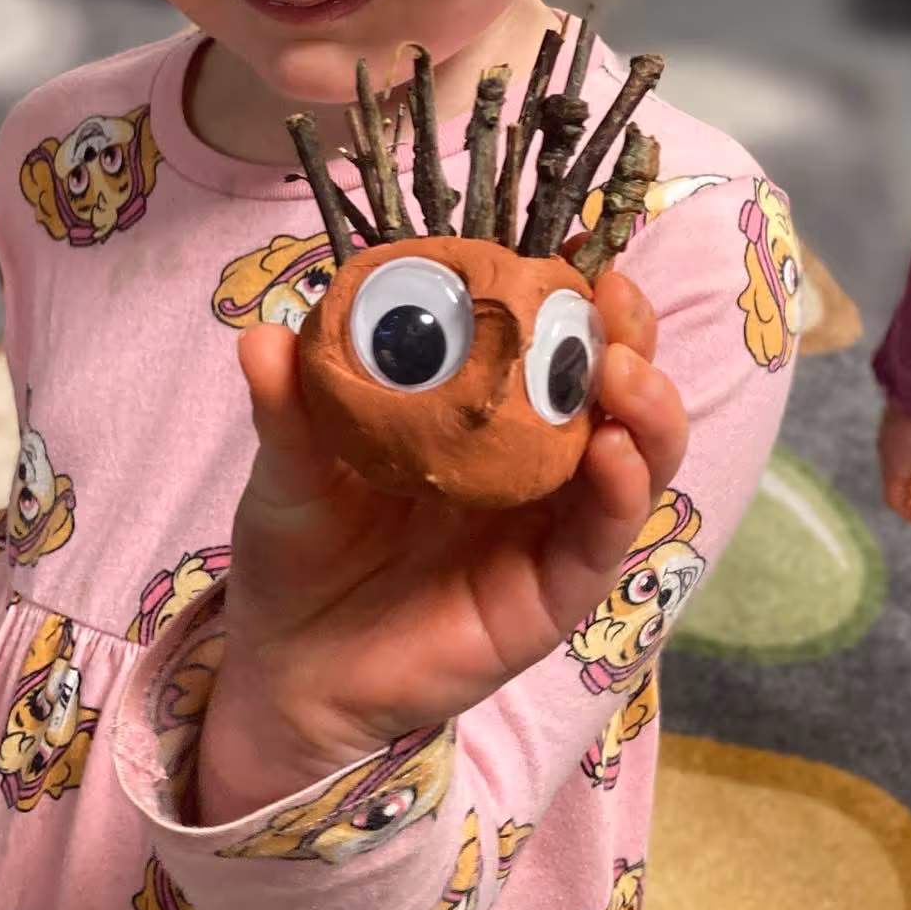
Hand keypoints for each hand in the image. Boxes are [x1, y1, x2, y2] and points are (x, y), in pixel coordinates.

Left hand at [199, 270, 688, 823]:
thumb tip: (264, 336)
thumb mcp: (289, 470)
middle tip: (612, 295)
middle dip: (627, 332)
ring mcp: (549, 526)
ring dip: (646, 405)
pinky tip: (615, 452)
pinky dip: (624, 489)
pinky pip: (604, 536)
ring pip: (636, 455)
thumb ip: (288, 407)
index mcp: (478, 414)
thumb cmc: (298, 553)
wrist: (287, 671)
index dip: (573, 288)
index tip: (581, 238)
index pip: (545, 336)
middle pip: (610, 384)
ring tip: (621, 370)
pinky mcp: (554, 592)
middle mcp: (531, 461)